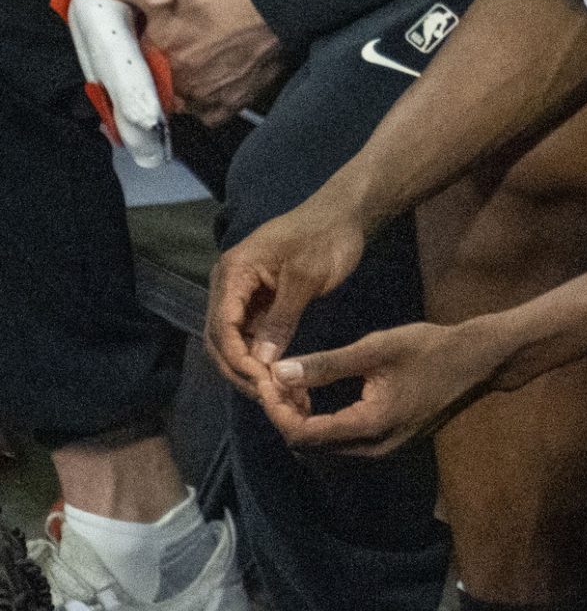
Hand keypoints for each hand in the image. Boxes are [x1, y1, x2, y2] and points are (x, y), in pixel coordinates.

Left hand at [65, 0, 280, 122]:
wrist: (275, 12)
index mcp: (154, 61)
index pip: (133, 68)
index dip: (138, 57)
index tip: (149, 47)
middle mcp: (176, 88)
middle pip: (158, 87)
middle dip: (161, 75)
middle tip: (176, 55)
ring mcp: (204, 101)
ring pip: (182, 102)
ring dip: (184, 90)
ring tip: (195, 68)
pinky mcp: (230, 106)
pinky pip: (210, 113)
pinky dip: (209, 102)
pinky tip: (215, 81)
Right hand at [207, 199, 367, 393]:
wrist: (342, 215)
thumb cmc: (325, 238)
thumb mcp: (306, 278)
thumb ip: (282, 318)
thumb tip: (262, 360)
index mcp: (233, 272)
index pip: (221, 325)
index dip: (236, 358)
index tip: (260, 382)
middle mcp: (229, 284)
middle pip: (220, 337)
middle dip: (239, 368)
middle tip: (267, 395)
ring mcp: (242, 293)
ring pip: (234, 339)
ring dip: (249, 365)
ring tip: (274, 391)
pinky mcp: (259, 300)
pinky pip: (251, 333)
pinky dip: (261, 354)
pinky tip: (277, 374)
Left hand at [258, 319, 509, 457]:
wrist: (480, 361)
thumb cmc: (431, 349)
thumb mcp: (376, 348)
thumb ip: (326, 364)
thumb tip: (278, 373)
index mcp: (368, 426)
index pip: (302, 433)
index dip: (276, 408)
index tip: (266, 378)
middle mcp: (373, 448)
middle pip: (308, 445)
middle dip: (284, 414)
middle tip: (275, 380)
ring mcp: (383, 448)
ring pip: (324, 446)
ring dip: (302, 419)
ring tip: (293, 384)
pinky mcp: (389, 441)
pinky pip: (342, 441)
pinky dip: (322, 421)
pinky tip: (318, 395)